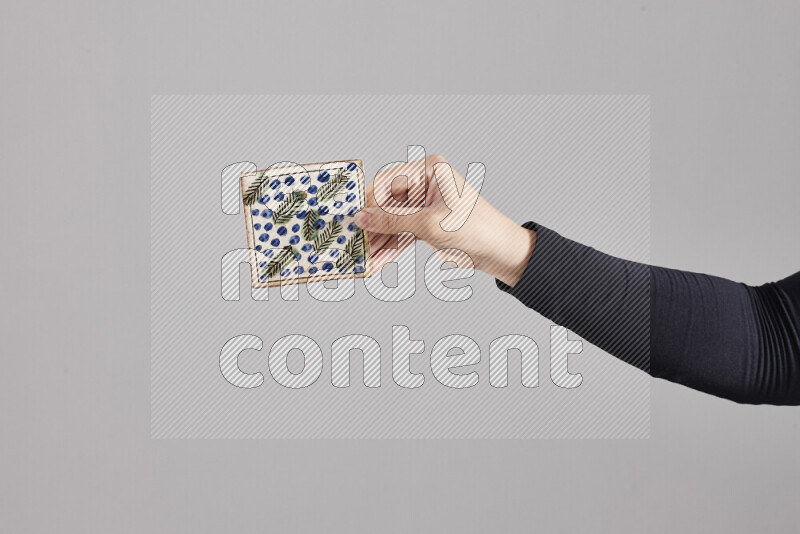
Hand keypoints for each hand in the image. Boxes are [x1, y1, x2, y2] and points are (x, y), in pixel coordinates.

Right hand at [355, 154, 536, 286]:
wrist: (498, 252)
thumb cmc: (475, 228)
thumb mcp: (429, 224)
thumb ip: (392, 221)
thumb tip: (361, 218)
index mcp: (429, 171)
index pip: (388, 182)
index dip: (368, 202)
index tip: (351, 218)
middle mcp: (424, 184)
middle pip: (386, 204)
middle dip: (371, 225)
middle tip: (353, 240)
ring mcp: (423, 205)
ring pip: (391, 222)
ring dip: (378, 240)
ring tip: (363, 256)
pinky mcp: (424, 224)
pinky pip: (400, 235)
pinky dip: (390, 248)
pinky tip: (377, 261)